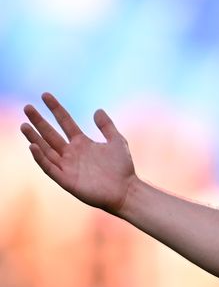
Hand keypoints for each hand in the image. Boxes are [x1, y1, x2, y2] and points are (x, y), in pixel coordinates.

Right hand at [20, 92, 135, 214]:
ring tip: (25, 125)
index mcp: (82, 143)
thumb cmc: (122, 168)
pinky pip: (49, 168)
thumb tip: (97, 110)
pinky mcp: (66, 180)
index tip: (45, 95)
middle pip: (51, 134)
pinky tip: (34, 146)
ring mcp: (68, 166)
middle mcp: (71, 153)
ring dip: (35, 138)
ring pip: (46, 150)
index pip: (65, 121)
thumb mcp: (117, 142)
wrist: (126, 191)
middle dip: (39, 121)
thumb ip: (107, 126)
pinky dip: (41, 158)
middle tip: (27, 107)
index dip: (55, 109)